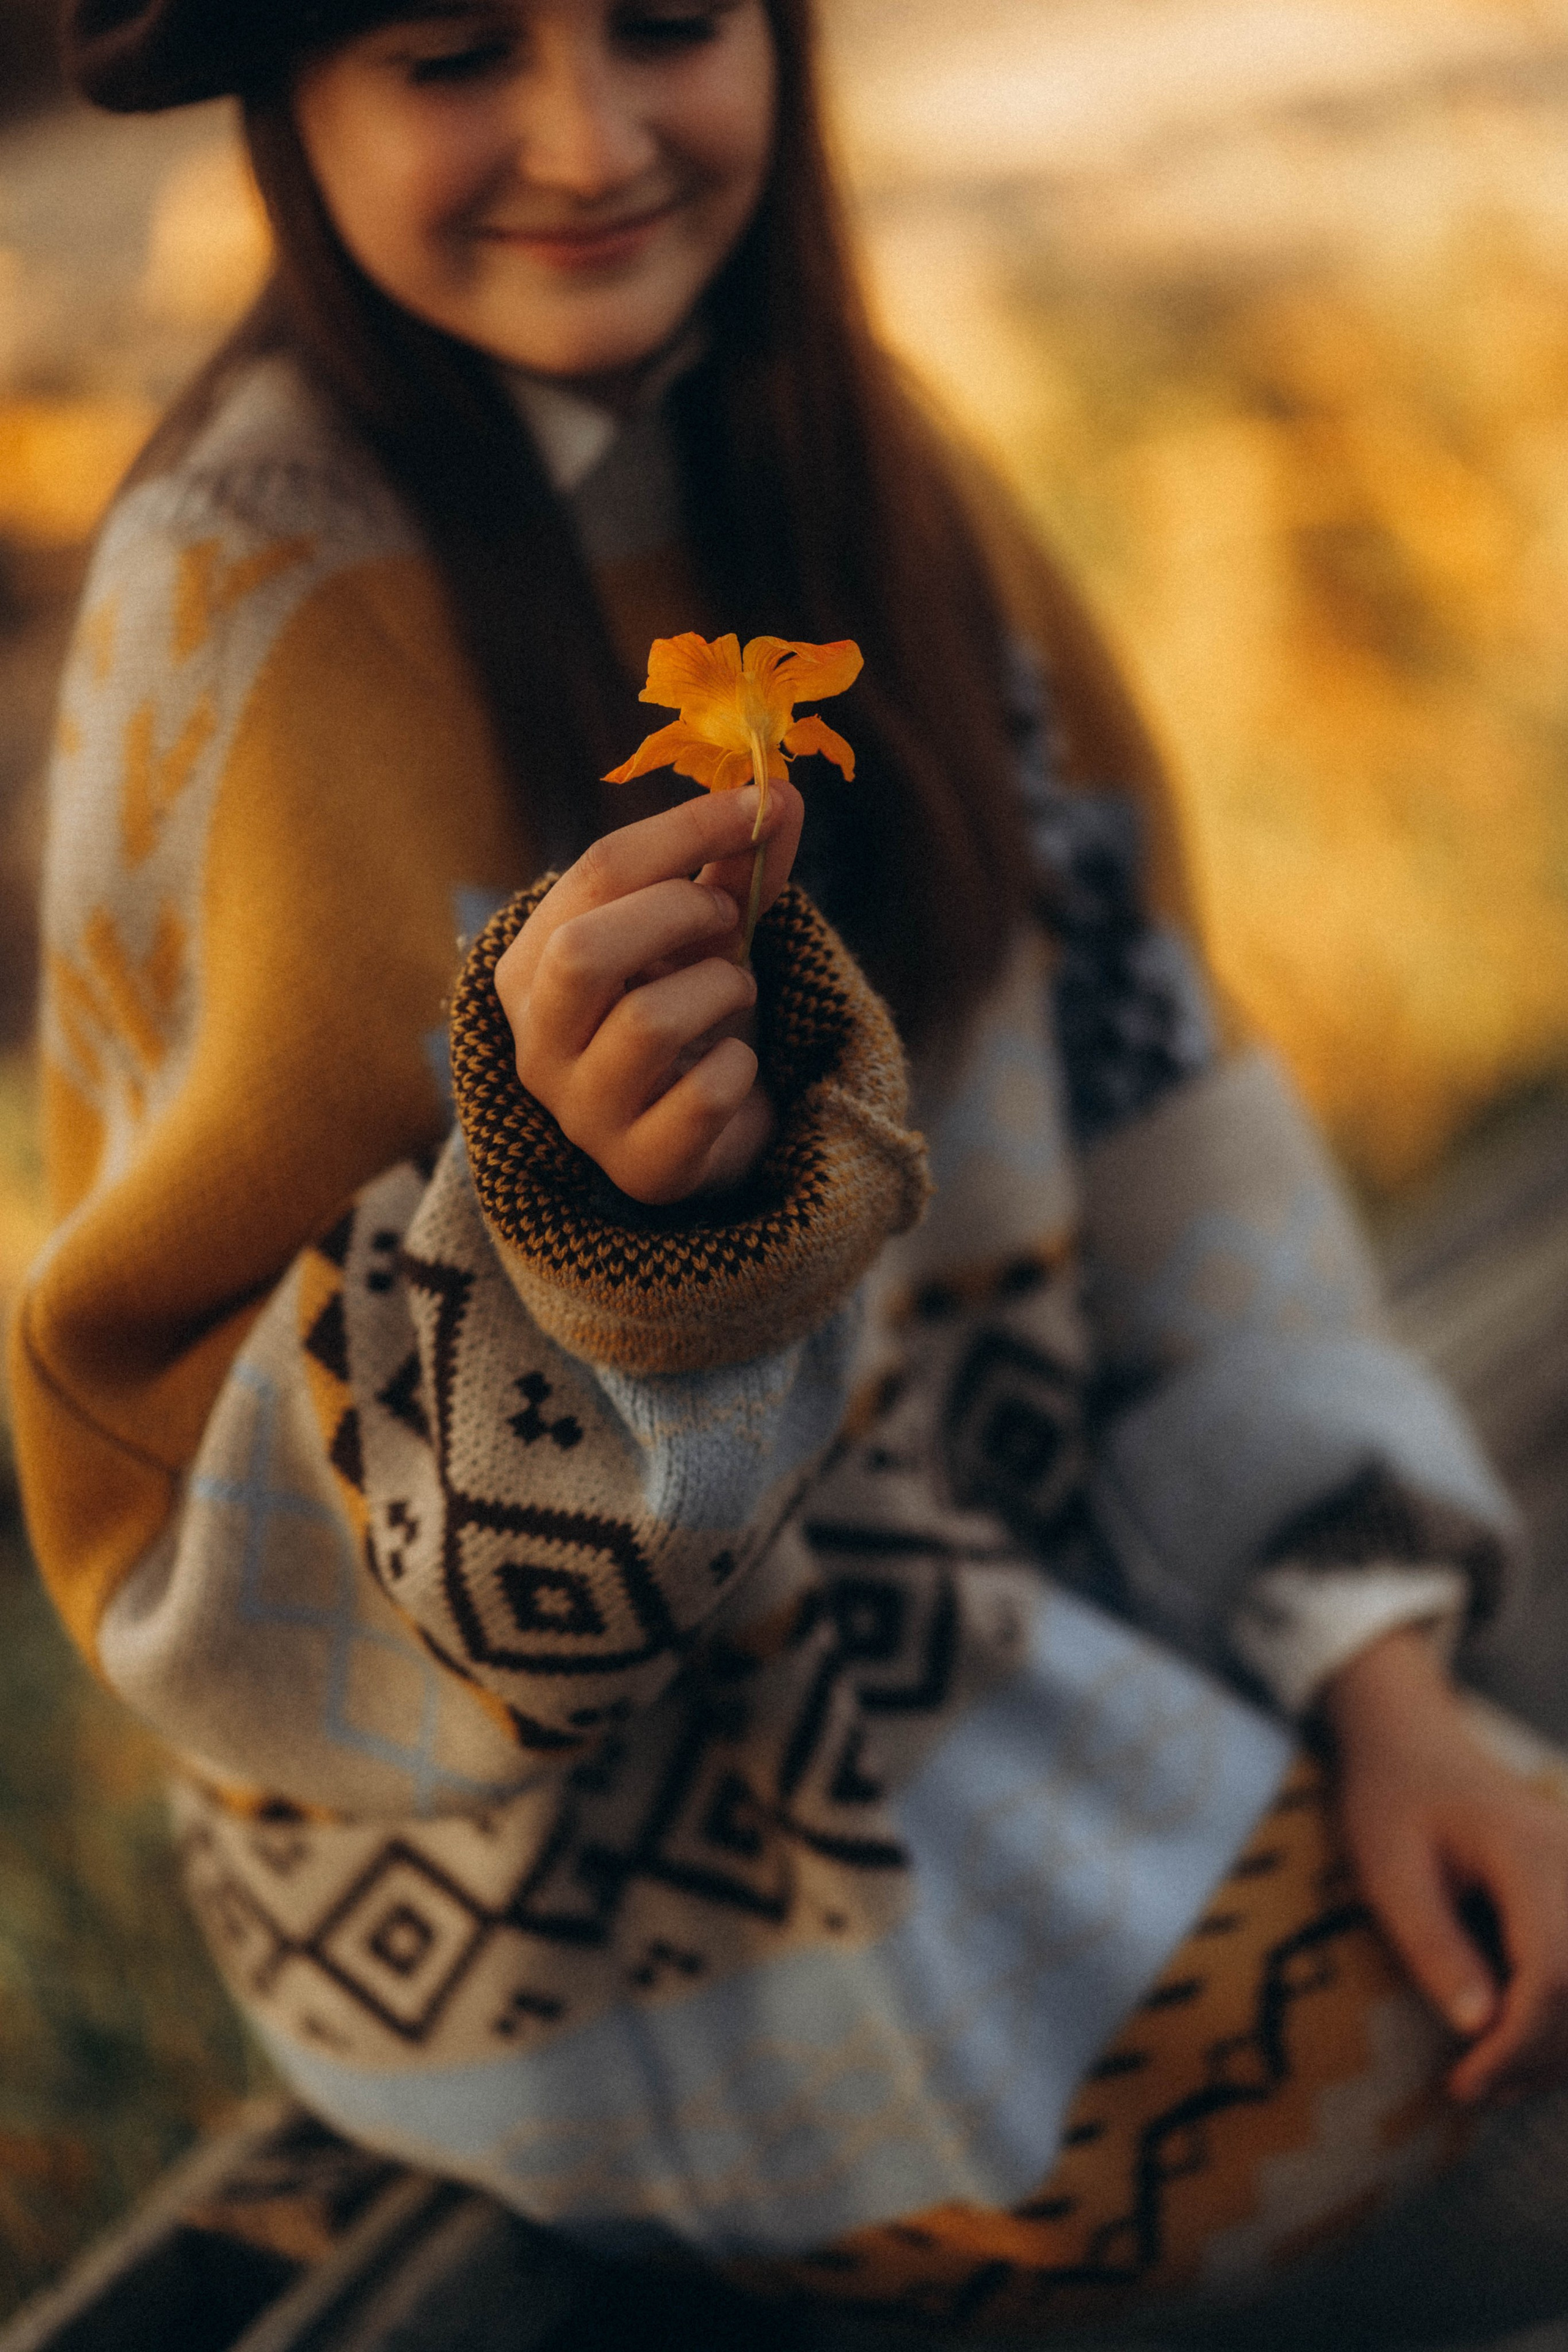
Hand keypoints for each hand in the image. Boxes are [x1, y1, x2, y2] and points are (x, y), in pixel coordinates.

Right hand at [494, 781, 803, 1205]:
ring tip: (733, 994)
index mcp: (531, 966)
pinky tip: (734, 1069)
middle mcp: (536, 1041)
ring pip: (647, 1023)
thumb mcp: (702, 934)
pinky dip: (739, 1067)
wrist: (700, 1134)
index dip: (690, 828)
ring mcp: (581, 1112)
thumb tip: (782, 789)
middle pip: (586, 950)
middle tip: (725, 919)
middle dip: (679, 913)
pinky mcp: (639, 1167)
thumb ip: (732, 866)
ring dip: (720, 990)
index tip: (762, 801)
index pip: (596, 872)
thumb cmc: (687, 1014)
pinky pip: (704, 1096)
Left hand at [1324, 1627, 1567, 2103]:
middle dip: (1538, 2056)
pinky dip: (1565, 2020)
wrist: (1416, 1747)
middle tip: (1474, 2087)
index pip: (1553, 1973)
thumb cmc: (1392, 1803)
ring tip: (1492, 2078)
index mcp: (1529, 1852)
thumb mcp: (1387, 1870)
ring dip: (1559, 2048)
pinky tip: (1517, 2046)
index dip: (1517, 2045)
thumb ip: (1432, 1944)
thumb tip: (1478, 2029)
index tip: (1465, 2084)